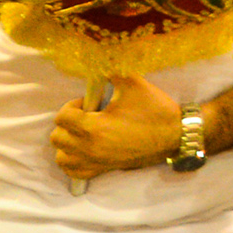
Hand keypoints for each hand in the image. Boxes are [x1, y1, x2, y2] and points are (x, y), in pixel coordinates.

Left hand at [51, 75, 183, 178]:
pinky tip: (84, 150)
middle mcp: (90, 148)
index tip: (89, 102)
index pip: (61, 117)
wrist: (175, 135)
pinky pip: (74, 172)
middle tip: (87, 116)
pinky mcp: (103, 170)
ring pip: (61, 157)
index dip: (72, 106)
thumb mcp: (133, 83)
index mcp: (94, 127)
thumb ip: (111, 70)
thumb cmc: (154, 109)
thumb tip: (98, 60)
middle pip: (57, 137)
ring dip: (68, 144)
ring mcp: (96, 162)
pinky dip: (73, 162)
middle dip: (68, 124)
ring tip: (84, 134)